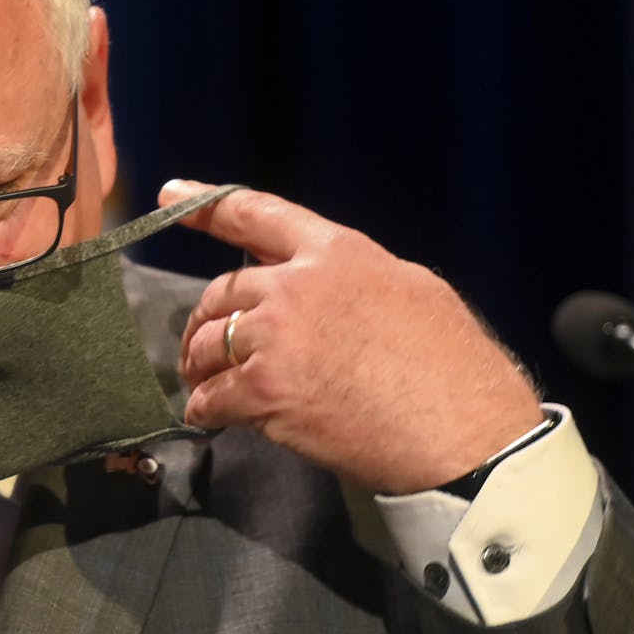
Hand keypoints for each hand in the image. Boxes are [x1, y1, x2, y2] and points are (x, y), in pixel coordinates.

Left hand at [159, 180, 542, 494]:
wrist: (465, 437)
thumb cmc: (455, 369)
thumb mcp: (413, 291)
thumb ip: (355, 279)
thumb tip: (328, 286)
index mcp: (337, 252)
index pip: (257, 214)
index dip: (206, 205)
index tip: (169, 196)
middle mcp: (296, 285)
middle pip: (222, 292)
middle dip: (206, 320)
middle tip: (201, 347)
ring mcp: (276, 336)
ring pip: (208, 344)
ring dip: (200, 367)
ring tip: (205, 386)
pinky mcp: (264, 390)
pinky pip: (212, 396)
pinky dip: (205, 410)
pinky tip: (211, 419)